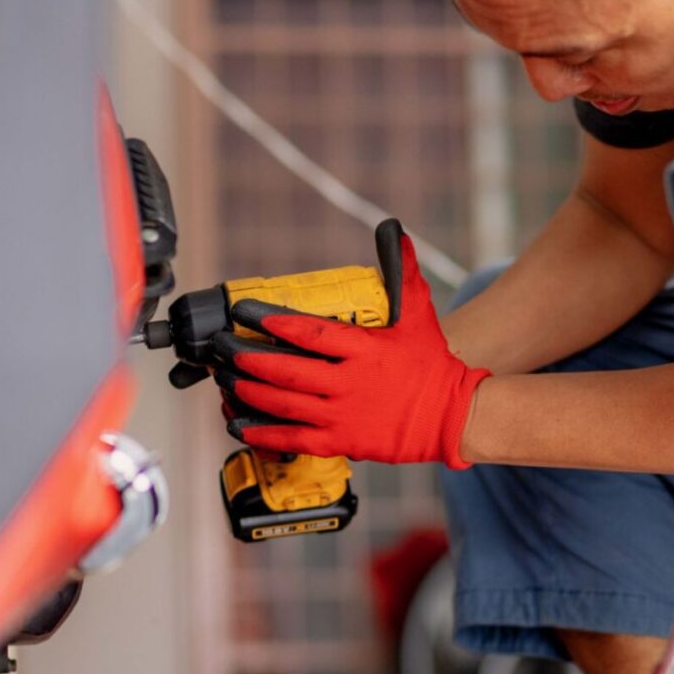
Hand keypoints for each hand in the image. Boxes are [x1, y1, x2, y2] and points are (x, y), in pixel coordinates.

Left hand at [212, 228, 489, 468]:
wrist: (451, 416)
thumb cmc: (431, 364)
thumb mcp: (418, 313)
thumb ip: (401, 271)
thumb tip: (394, 230)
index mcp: (364, 350)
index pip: (310, 332)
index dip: (274, 322)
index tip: (245, 312)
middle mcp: (348, 384)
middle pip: (286, 370)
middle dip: (247, 358)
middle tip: (222, 347)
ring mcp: (342, 416)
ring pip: (283, 404)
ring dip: (248, 391)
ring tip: (224, 379)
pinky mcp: (340, 442)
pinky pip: (292, 438)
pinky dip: (262, 431)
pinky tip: (238, 423)